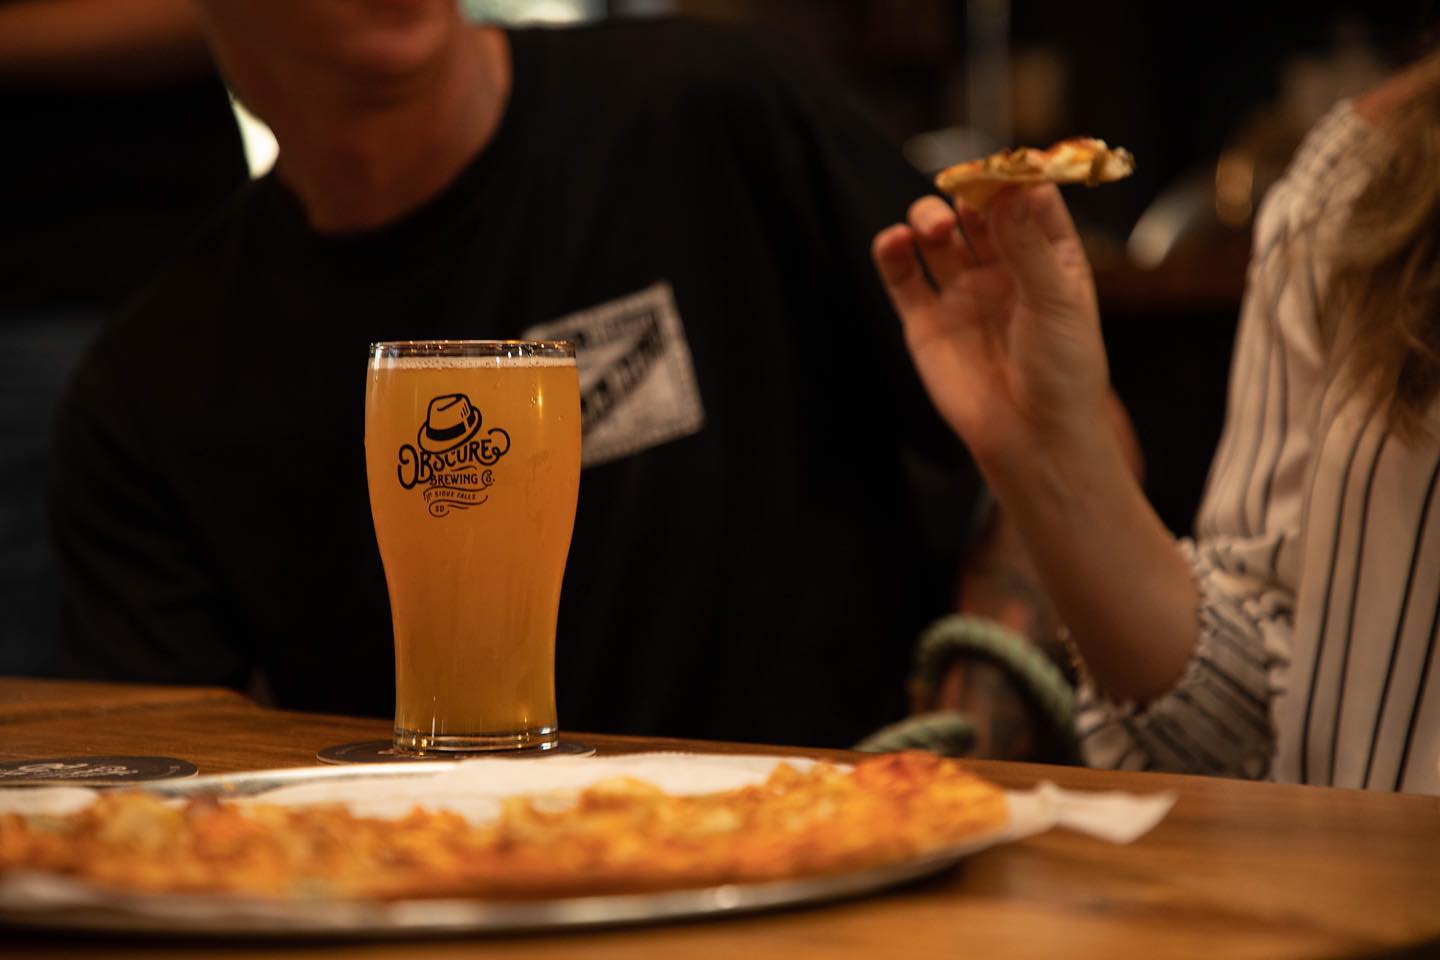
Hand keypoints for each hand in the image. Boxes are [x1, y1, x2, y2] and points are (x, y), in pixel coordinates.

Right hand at [871, 186, 1111, 475]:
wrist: (1032, 439)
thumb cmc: (1064, 373)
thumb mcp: (1057, 302)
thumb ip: (1029, 245)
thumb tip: (1012, 187)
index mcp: (1048, 258)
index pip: (1029, 199)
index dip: (1014, 176)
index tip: (1002, 166)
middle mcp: (1003, 268)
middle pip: (977, 210)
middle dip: (966, 193)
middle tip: (961, 193)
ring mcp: (961, 293)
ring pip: (936, 236)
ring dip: (929, 217)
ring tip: (933, 228)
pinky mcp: (925, 320)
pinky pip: (902, 276)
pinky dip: (892, 252)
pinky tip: (894, 242)